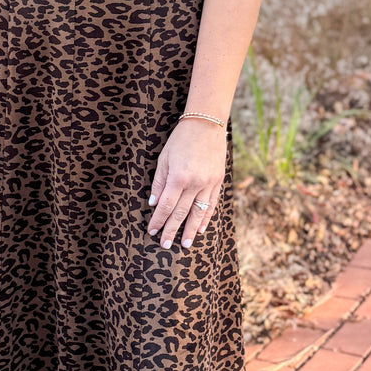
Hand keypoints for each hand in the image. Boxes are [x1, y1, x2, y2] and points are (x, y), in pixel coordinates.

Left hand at [147, 117, 225, 248]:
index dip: (158, 220)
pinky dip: (206, 218)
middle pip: (181, 213)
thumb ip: (159, 182)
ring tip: (185, 244)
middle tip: (165, 245)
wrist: (206, 125)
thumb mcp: (164, 158)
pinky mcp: (218, 182)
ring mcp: (208, 184)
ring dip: (191, 230)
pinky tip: (201, 229)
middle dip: (172, 230)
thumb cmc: (180, 140)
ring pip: (198, 212)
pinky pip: (211, 204)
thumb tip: (155, 203)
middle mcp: (195, 183)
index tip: (152, 231)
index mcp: (178, 177)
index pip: (166, 206)